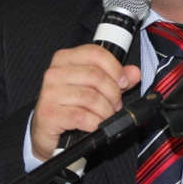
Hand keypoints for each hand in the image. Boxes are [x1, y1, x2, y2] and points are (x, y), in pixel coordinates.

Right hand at [30, 44, 140, 159]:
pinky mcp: (48, 113)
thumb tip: (134, 73)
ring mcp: (50, 93)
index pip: (96, 53)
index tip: (123, 82)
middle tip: (116, 104)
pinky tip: (96, 124)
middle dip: (113, 93)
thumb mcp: (97, 86)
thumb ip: (116, 77)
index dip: (115, 68)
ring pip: (91, 97)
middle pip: (96, 76)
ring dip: (106, 110)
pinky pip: (81, 116)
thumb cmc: (72, 104)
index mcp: (66, 59)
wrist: (48, 129)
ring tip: (107, 115)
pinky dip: (95, 122)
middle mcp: (55, 73)